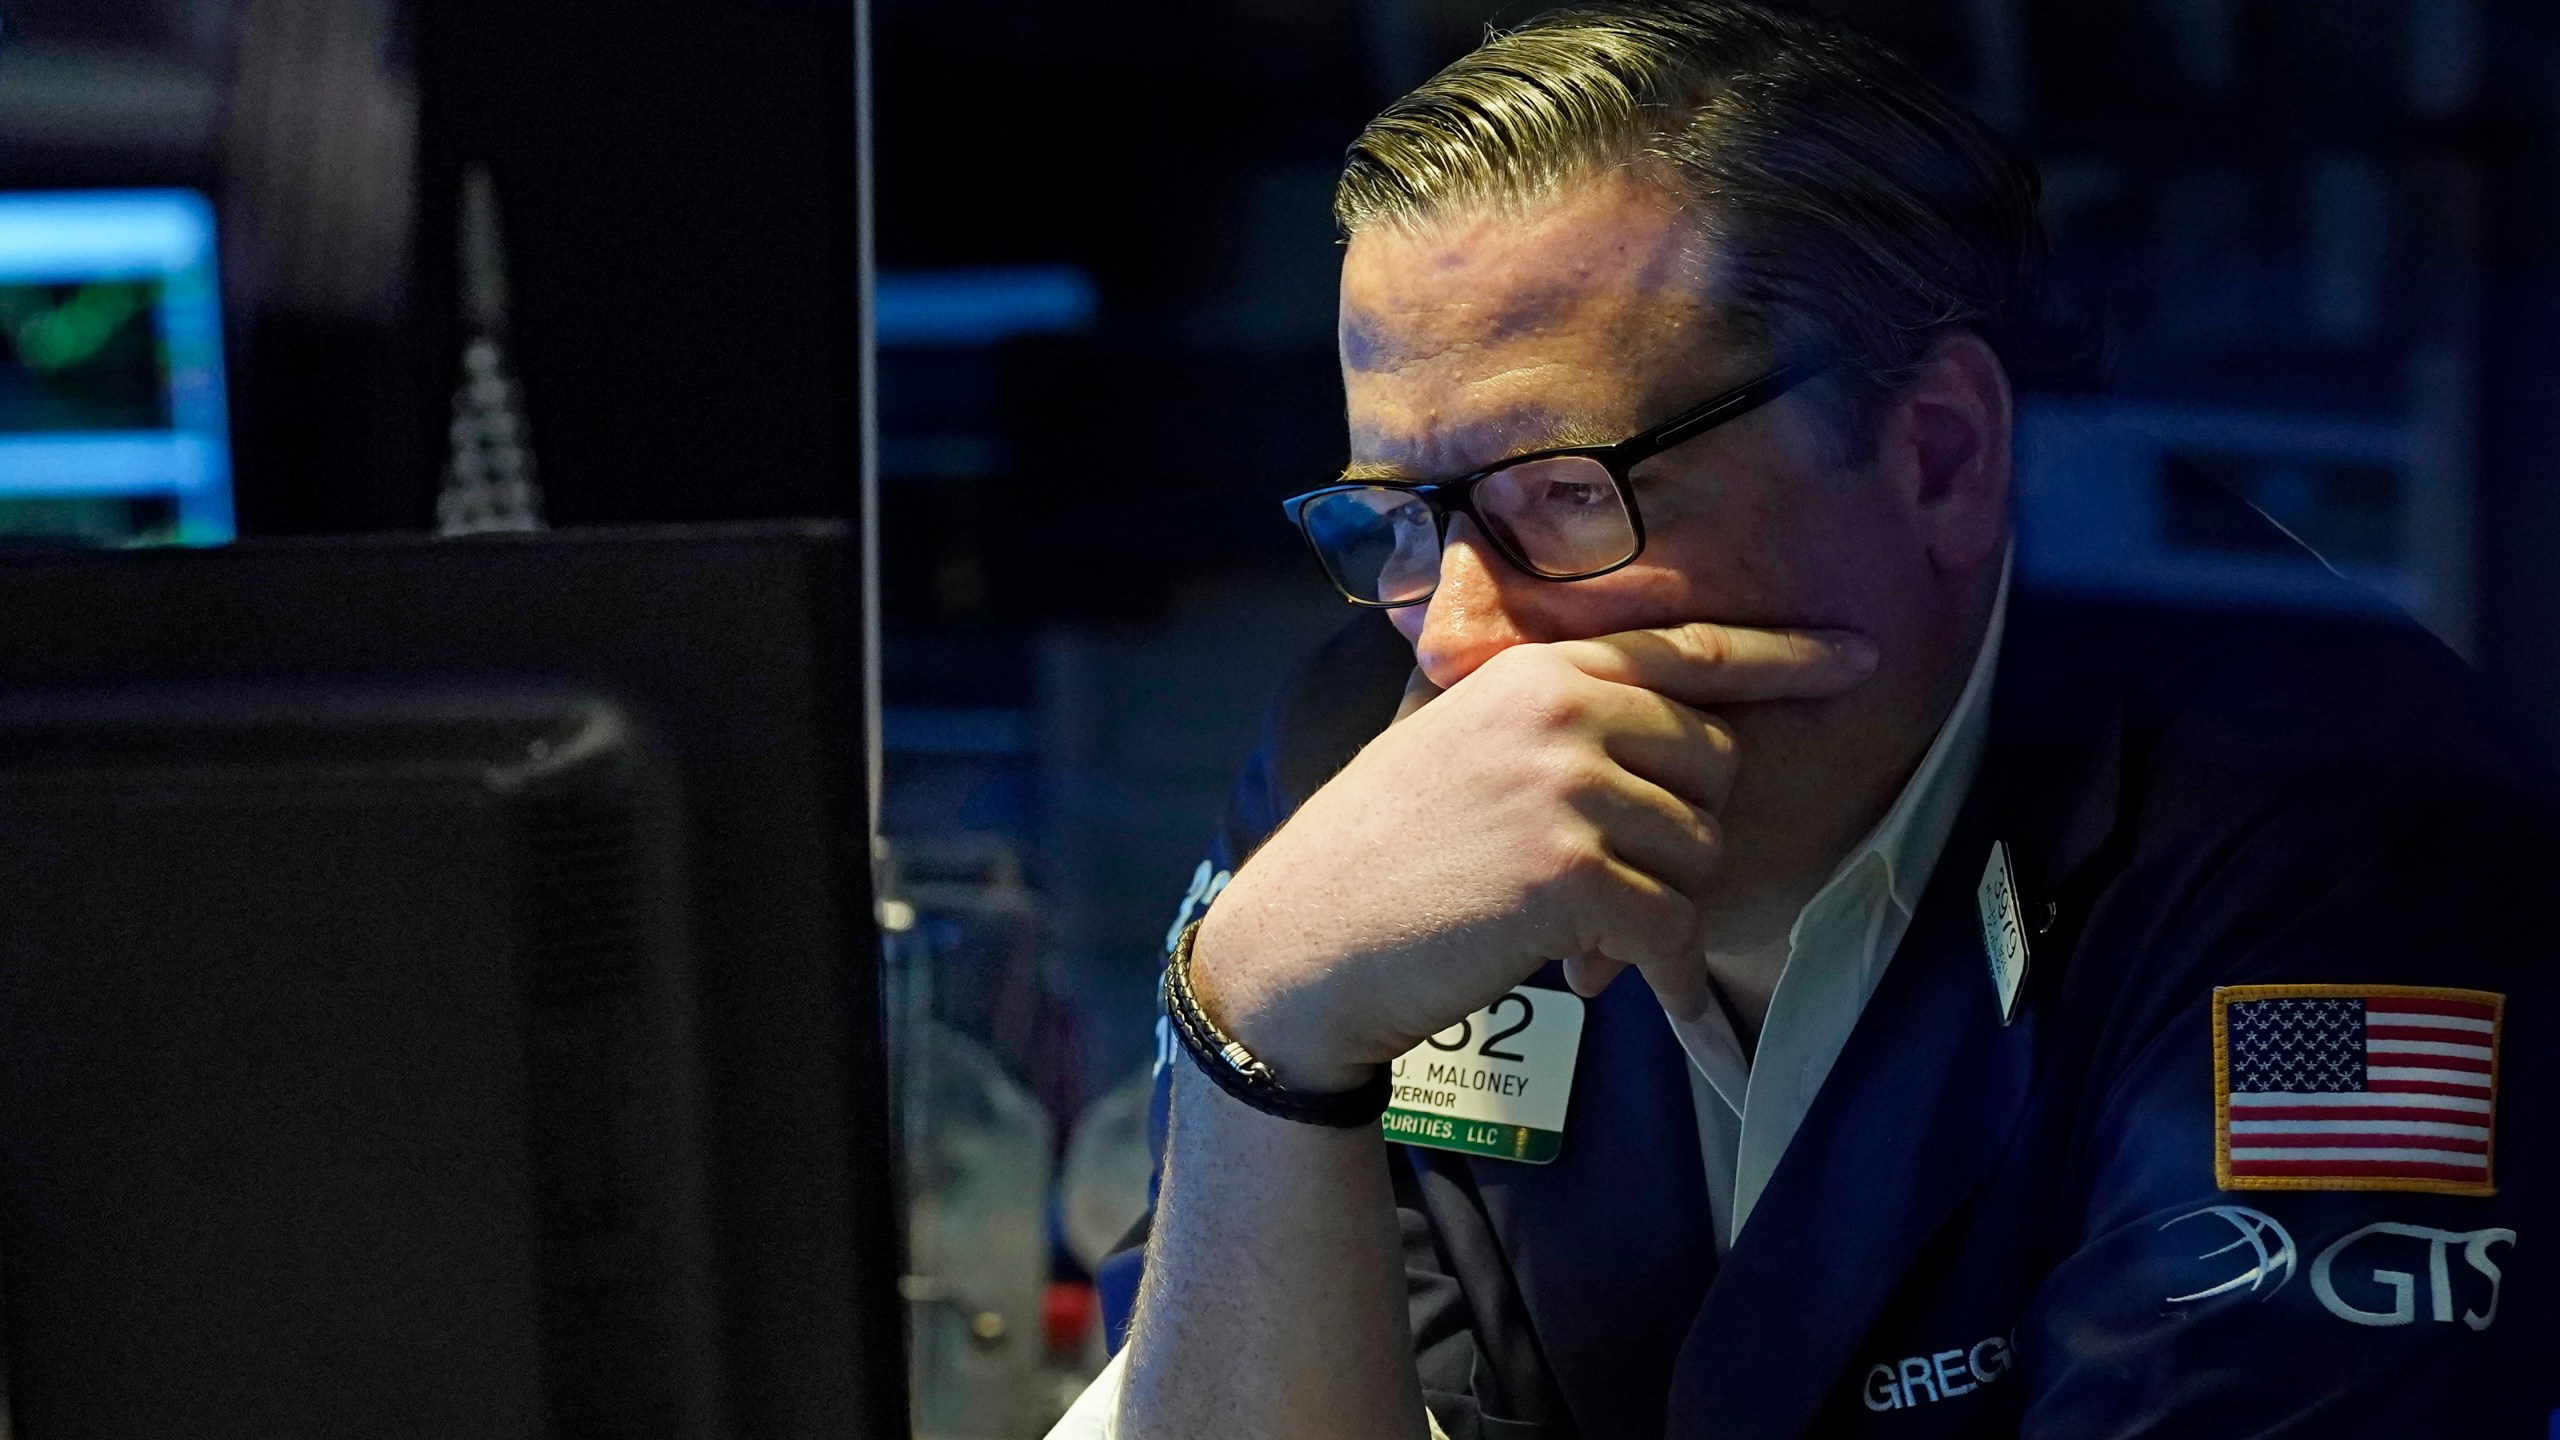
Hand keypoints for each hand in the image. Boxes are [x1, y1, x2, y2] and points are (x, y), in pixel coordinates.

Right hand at [1188, 622, 1877, 1090]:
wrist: (1305, 940)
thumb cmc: (1379, 853)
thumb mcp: (1458, 743)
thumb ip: (1551, 720)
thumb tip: (1666, 734)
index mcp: (1539, 670)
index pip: (1687, 652)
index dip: (1783, 656)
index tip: (1857, 658)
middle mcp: (1562, 711)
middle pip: (1713, 763)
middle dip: (1680, 831)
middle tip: (1602, 883)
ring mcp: (1569, 788)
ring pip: (1698, 850)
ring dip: (1658, 904)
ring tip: (1575, 927)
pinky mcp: (1573, 874)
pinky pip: (1670, 924)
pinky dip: (1653, 967)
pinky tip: (1603, 983)